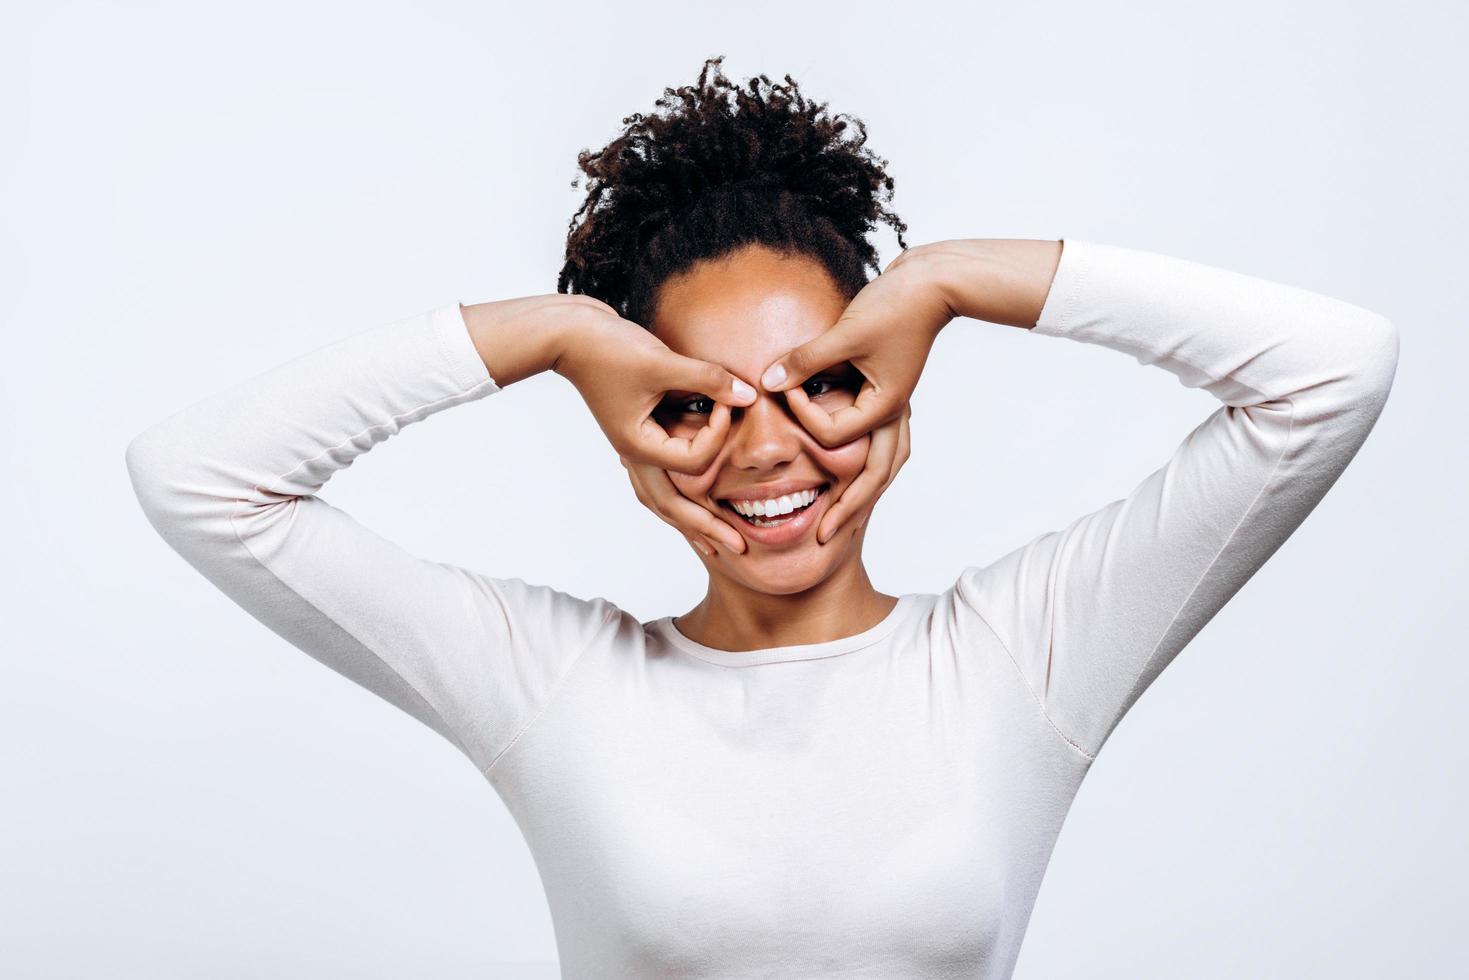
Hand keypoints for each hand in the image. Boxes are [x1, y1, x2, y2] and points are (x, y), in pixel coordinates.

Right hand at [548, 299, 754, 555]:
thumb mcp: (663, 363)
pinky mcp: (634, 433)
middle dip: (708, 529)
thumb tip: (748, 396)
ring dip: (688, 522)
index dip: (720, 431)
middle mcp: (635, 455)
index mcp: (640, 446)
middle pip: (674, 508)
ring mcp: (632, 448)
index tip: (728, 399)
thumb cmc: (610, 349)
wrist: (570, 334)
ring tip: (712, 544)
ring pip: (660, 499)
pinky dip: (674, 494)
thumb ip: (708, 380)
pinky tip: (686, 502)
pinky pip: (655, 477)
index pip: (695, 459)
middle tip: (741, 549)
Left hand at [758, 246, 951, 540]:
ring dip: (862, 495)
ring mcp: (897, 409)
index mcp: (885, 407)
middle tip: (822, 538)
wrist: (932, 284)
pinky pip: (881, 445)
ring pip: (884, 467)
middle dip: (848, 510)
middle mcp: (895, 416)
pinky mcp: (892, 397)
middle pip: (872, 479)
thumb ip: (805, 360)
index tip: (785, 388)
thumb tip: (767, 381)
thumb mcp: (846, 333)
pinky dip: (867, 466)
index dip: (804, 417)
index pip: (836, 437)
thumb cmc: (894, 305)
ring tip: (841, 520)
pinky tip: (850, 476)